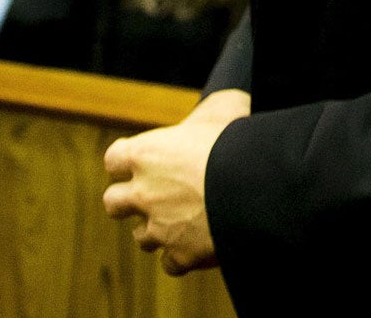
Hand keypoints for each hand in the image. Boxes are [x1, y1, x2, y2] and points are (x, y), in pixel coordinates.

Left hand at [103, 89, 250, 274]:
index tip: (145, 159)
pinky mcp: (181, 255)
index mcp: (145, 154)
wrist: (257, 188)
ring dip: (157, 229)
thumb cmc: (237, 141)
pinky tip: (200, 243)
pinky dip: (182, 255)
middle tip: (155, 193)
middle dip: (129, 200)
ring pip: (141, 237)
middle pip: (113, 202)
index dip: (128, 160)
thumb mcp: (222, 109)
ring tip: (183, 218)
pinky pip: (170, 263)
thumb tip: (216, 108)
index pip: (114, 159)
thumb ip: (207, 112)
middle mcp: (143, 193)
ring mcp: (160, 228)